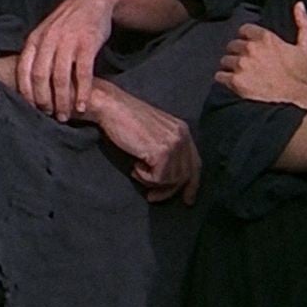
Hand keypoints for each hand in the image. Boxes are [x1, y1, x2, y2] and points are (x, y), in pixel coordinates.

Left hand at [18, 0, 120, 121]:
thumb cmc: (67, 22)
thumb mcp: (45, 32)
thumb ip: (36, 53)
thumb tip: (23, 80)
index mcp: (35, 39)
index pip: (23, 69)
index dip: (25, 91)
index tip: (30, 108)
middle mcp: (48, 40)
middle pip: (40, 76)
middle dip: (42, 100)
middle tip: (48, 114)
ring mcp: (68, 42)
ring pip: (60, 78)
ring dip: (62, 100)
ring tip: (65, 115)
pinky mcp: (87, 44)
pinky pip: (83, 73)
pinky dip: (82, 92)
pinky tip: (82, 105)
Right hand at [86, 82, 199, 203]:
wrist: (112, 107)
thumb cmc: (125, 119)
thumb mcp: (154, 133)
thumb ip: (167, 148)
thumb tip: (171, 178)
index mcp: (183, 130)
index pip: (195, 163)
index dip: (192, 184)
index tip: (187, 200)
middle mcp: (182, 136)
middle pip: (185, 175)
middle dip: (169, 191)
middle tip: (153, 197)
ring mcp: (173, 144)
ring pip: (171, 179)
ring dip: (151, 180)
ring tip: (137, 170)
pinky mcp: (161, 151)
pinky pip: (158, 178)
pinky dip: (144, 177)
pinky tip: (135, 166)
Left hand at [217, 1, 306, 104]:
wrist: (297, 104)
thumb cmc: (303, 79)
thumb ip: (304, 24)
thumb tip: (299, 5)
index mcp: (266, 38)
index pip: (244, 29)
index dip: (247, 38)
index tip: (251, 47)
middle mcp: (251, 49)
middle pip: (233, 45)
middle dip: (238, 53)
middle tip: (247, 64)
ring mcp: (241, 65)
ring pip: (225, 60)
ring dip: (231, 67)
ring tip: (242, 75)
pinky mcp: (235, 81)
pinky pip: (220, 76)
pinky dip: (225, 80)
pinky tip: (234, 84)